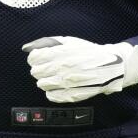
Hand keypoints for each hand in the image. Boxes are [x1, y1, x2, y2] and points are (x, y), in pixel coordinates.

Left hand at [23, 36, 137, 102]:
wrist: (111, 67)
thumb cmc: (89, 52)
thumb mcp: (70, 41)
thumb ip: (47, 43)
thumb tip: (27, 48)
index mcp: (63, 53)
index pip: (35, 58)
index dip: (34, 58)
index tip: (37, 59)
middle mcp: (64, 68)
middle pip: (36, 72)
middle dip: (39, 69)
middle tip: (46, 68)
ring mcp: (68, 83)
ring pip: (42, 85)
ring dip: (44, 80)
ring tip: (54, 77)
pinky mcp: (72, 95)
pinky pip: (52, 96)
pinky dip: (52, 92)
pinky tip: (58, 86)